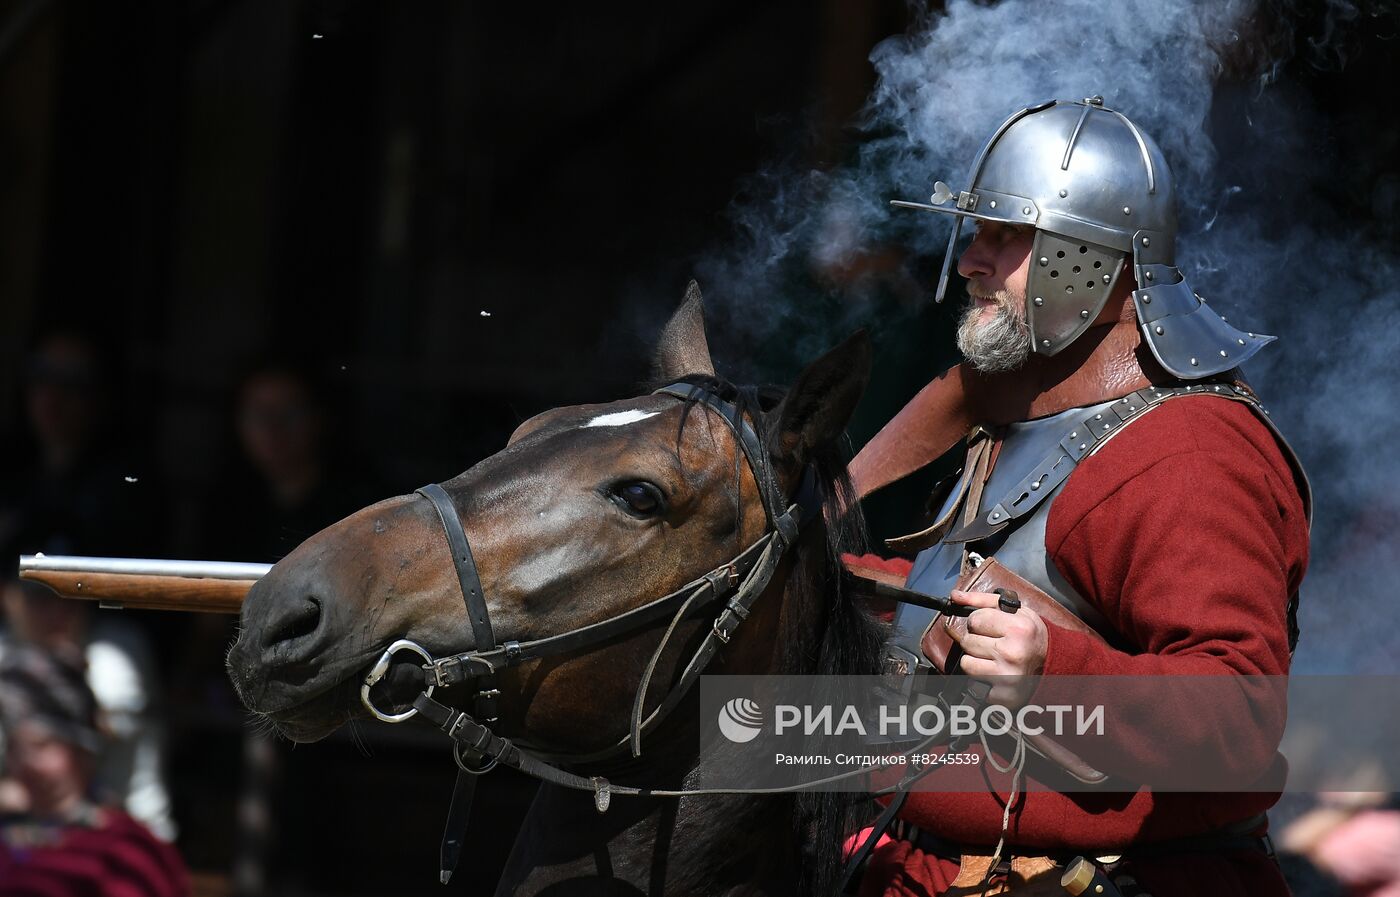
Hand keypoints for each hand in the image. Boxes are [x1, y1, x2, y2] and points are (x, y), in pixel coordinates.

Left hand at [946, 588, 1047, 710]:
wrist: (1053, 664)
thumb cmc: (1031, 635)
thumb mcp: (1015, 611)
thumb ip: (982, 600)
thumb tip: (954, 596)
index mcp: (1018, 629)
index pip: (975, 620)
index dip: (980, 622)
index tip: (991, 626)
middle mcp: (1012, 653)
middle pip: (968, 642)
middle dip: (976, 640)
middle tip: (994, 643)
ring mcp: (1008, 677)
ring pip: (967, 664)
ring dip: (975, 660)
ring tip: (992, 658)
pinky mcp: (1003, 696)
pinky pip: (973, 684)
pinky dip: (980, 679)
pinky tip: (996, 673)